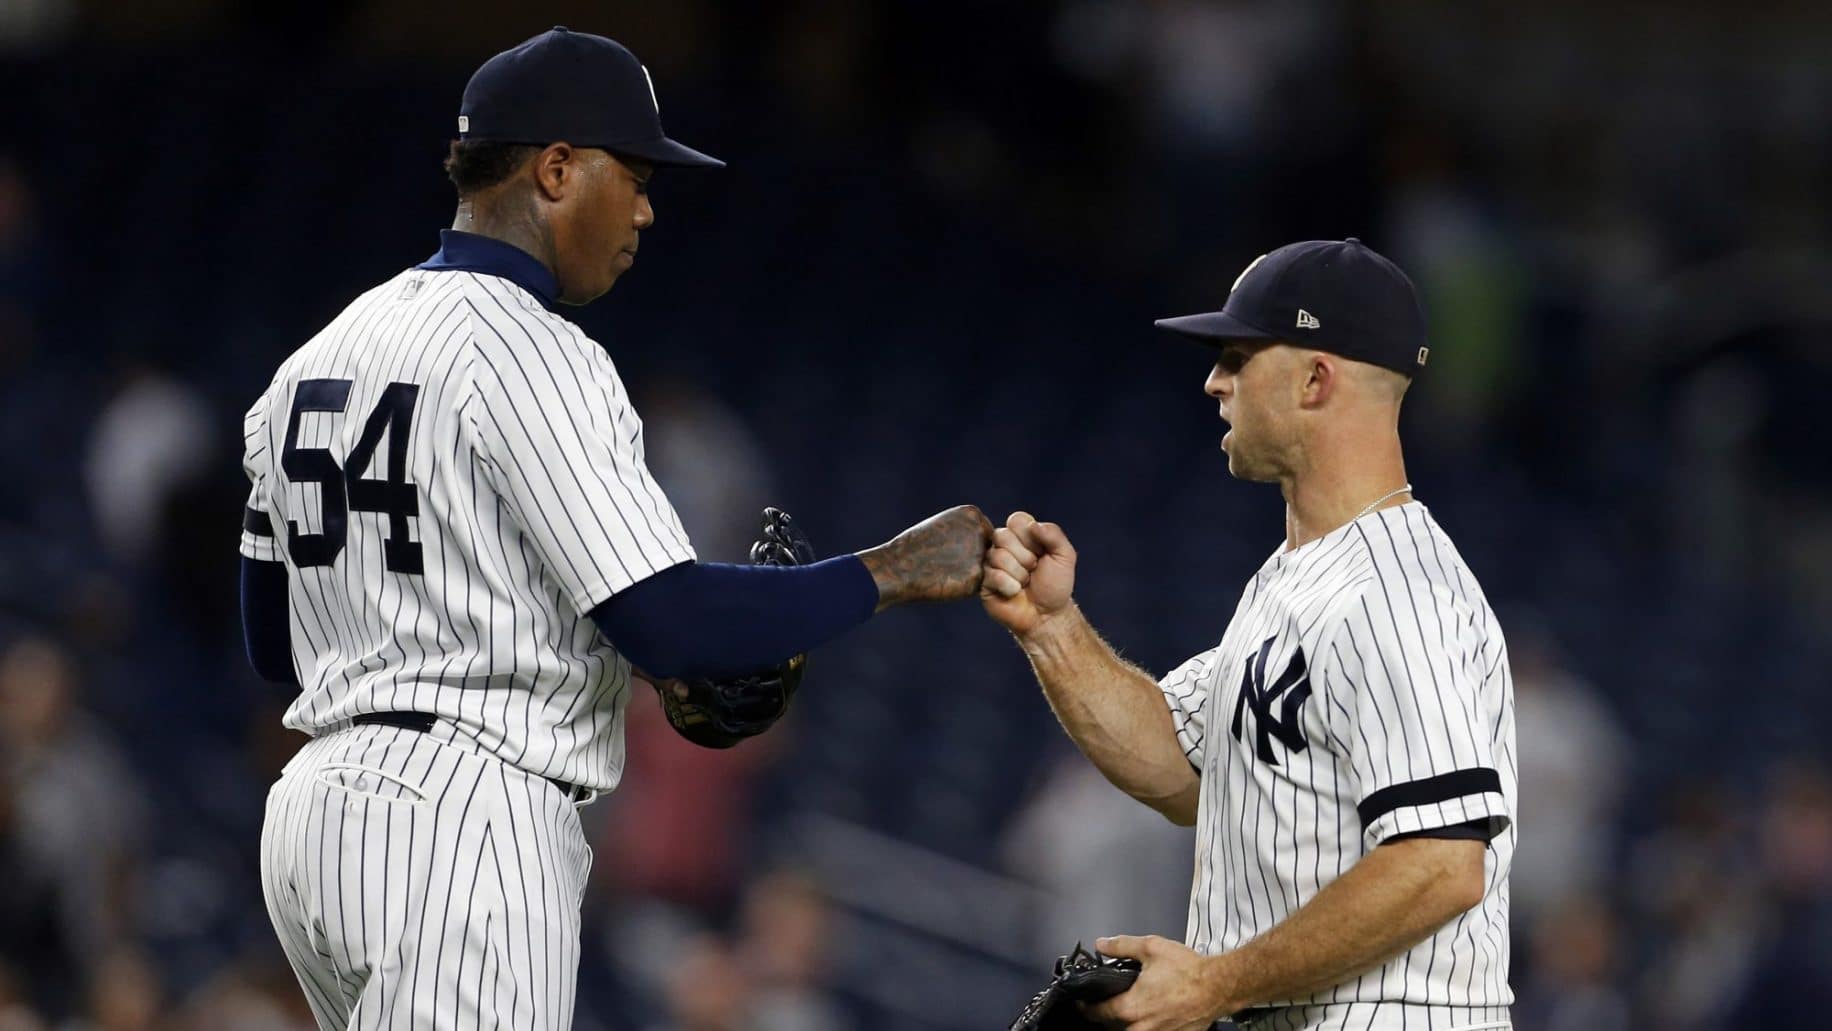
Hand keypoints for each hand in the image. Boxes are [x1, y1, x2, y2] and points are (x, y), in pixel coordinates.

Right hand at [858, 505, 992, 610]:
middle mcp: (981, 530)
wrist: (898, 568)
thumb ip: (967, 530)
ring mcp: (981, 553)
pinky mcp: (978, 576)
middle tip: (946, 563)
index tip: (946, 549)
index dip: (967, 546)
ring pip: (987, 568)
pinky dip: (965, 587)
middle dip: (973, 560)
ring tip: (945, 571)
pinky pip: (980, 585)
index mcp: (972, 514)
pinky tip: (946, 581)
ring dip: (971, 574)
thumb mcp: (943, 525)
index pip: (984, 534)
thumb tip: (989, 543)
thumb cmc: (916, 547)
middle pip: (989, 550)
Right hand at [979, 511, 1076, 636]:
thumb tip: (1033, 525)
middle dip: (1025, 557)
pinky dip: (1010, 586)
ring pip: (998, 556)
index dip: (1030, 537)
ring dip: (1019, 574)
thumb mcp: (1065, 556)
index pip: (1016, 520)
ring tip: (1025, 583)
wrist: (1047, 615)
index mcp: (1021, 535)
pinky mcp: (982, 581)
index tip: (1041, 552)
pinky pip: (993, 575)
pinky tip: (1014, 593)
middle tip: (1033, 570)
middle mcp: (1002, 546)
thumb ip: (1054, 534)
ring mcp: (990, 563)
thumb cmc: (1055, 585)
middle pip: (1003, 536)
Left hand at [1081, 935, 1233, 1030]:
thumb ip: (1121, 946)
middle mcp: (1141, 1028)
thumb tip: (1101, 944)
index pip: (1098, 1013)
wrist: (1218, 987)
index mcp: (1131, 1008)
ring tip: (1126, 1008)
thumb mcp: (1150, 948)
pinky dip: (1145, 1026)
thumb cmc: (1187, 969)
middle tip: (1104, 1002)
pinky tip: (1150, 1013)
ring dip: (1125, 1023)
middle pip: (1112, 1027)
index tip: (1082, 1001)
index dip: (1086, 1007)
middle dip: (1106, 1016)